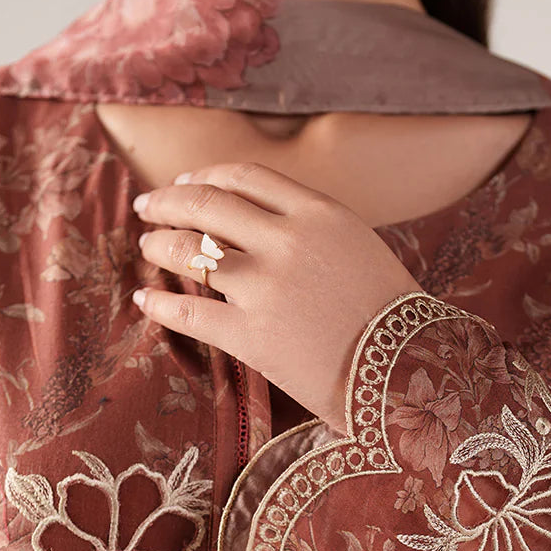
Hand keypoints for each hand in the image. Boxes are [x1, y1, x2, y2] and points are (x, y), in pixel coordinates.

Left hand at [130, 161, 421, 433]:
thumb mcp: (358, 247)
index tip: (186, 183)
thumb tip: (257, 223)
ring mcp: (265, 288)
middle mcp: (287, 242)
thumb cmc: (389, 317)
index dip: (206, 176)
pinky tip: (145, 301)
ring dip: (158, 246)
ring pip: (189, 252)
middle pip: (206, 204)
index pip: (245, 177)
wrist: (406, 373)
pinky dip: (158, 305)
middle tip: (147, 206)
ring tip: (147, 247)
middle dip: (168, 201)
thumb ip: (311, 228)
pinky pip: (187, 314)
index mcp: (318, 213)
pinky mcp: (250, 336)